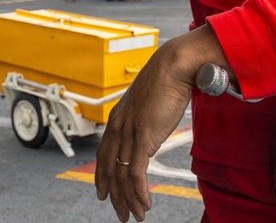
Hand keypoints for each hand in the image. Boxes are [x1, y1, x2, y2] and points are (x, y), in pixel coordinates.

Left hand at [95, 25, 229, 221]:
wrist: (174, 66)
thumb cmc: (166, 81)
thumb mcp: (148, 103)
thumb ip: (144, 119)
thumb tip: (149, 132)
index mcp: (117, 119)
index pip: (103, 155)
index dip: (101, 177)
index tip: (103, 194)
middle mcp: (118, 127)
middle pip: (108, 170)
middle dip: (114, 196)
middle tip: (121, 215)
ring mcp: (129, 132)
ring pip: (121, 176)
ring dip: (129, 200)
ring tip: (136, 216)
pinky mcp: (143, 137)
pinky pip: (135, 173)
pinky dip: (139, 192)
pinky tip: (145, 203)